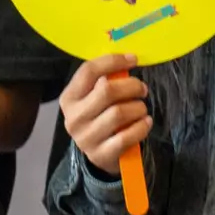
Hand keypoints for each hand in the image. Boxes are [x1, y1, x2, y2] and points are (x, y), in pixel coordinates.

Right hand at [61, 54, 151, 174]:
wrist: (99, 154)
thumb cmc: (101, 117)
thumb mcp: (94, 99)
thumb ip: (105, 81)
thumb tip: (127, 61)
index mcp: (69, 98)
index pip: (88, 71)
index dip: (113, 61)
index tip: (133, 60)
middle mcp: (74, 118)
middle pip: (107, 91)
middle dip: (132, 86)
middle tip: (142, 89)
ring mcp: (86, 138)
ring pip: (119, 113)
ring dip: (138, 108)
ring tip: (141, 109)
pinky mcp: (101, 155)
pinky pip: (126, 136)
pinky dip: (141, 127)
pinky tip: (145, 122)